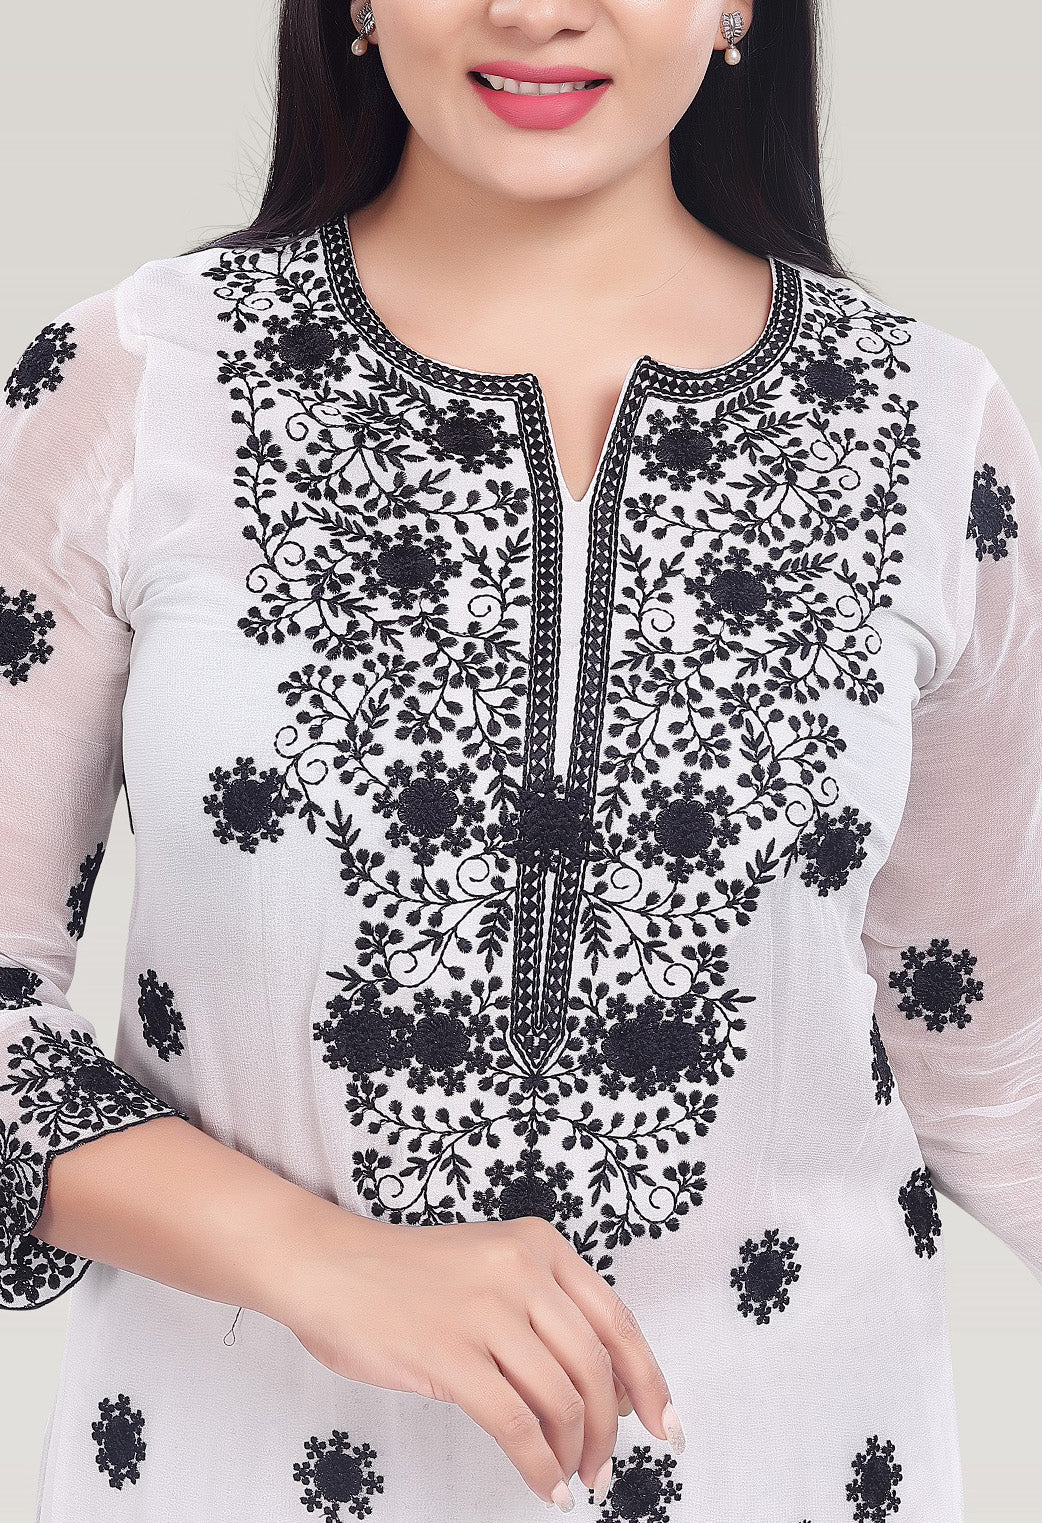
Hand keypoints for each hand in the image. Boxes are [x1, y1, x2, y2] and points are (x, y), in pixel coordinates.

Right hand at [279, 1210, 682, 1508]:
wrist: (327, 1265)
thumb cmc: (406, 1276)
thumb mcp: (491, 1267)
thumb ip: (545, 1311)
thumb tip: (604, 1389)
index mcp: (540, 1245)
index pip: (617, 1321)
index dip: (649, 1381)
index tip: (665, 1425)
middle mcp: (522, 1270)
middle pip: (595, 1369)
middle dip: (610, 1432)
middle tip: (605, 1470)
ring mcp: (486, 1311)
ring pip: (562, 1401)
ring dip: (575, 1454)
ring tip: (570, 1480)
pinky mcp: (450, 1355)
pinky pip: (516, 1425)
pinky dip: (538, 1466)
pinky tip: (541, 1485)